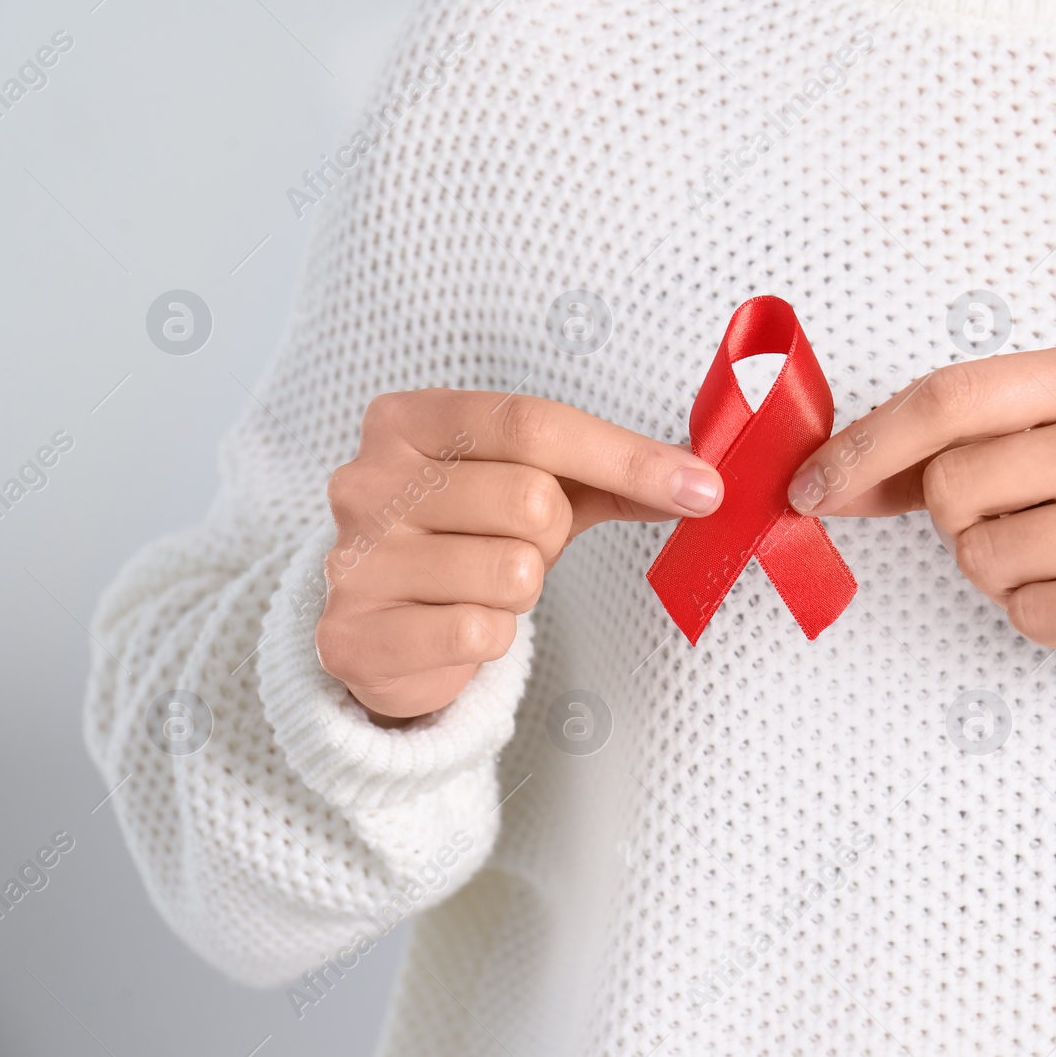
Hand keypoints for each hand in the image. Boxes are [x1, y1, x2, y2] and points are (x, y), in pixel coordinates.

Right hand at [317, 388, 723, 721]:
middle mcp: (367, 479)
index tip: (700, 488)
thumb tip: (699, 483)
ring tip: (482, 587)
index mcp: (408, 420)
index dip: (627, 458)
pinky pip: (480, 632)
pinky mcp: (355, 635)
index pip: (533, 423)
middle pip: (530, 497)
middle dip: (552, 534)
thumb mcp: (536, 485)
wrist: (381, 632)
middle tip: (520, 547)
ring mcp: (354, 558)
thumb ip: (612, 476)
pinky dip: (492, 637)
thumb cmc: (467, 539)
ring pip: (511, 570)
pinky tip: (458, 626)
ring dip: (520, 590)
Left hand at [787, 342, 1055, 744]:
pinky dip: (1039, 616)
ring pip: (982, 555)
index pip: (952, 395)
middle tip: (1021, 523)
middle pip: (951, 483)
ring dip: (1000, 574)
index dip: (866, 445)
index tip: (812, 483)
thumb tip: (829, 472)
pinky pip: (1031, 613)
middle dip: (956, 521)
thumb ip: (956, 444)